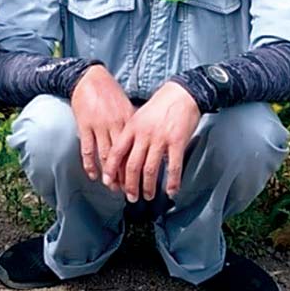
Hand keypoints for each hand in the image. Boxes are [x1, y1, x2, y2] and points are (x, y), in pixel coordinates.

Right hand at [70, 65, 135, 184]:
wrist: (89, 78)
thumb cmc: (110, 92)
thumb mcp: (126, 106)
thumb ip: (134, 124)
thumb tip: (144, 141)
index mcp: (128, 120)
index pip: (136, 148)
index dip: (140, 167)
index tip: (143, 180)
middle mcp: (115, 124)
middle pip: (123, 156)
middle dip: (126, 176)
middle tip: (129, 191)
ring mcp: (99, 126)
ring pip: (106, 155)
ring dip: (110, 174)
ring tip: (113, 188)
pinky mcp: (85, 125)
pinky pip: (88, 149)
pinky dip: (90, 164)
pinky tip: (93, 175)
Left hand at [104, 81, 200, 201]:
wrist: (181, 93)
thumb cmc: (160, 105)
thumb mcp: (139, 116)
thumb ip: (131, 134)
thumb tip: (122, 154)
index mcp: (132, 127)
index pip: (116, 152)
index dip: (111, 169)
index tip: (108, 182)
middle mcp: (144, 134)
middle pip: (132, 165)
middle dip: (129, 185)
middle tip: (130, 196)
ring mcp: (161, 139)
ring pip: (150, 169)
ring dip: (148, 187)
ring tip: (148, 196)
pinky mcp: (178, 142)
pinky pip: (173, 167)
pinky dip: (172, 182)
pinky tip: (171, 191)